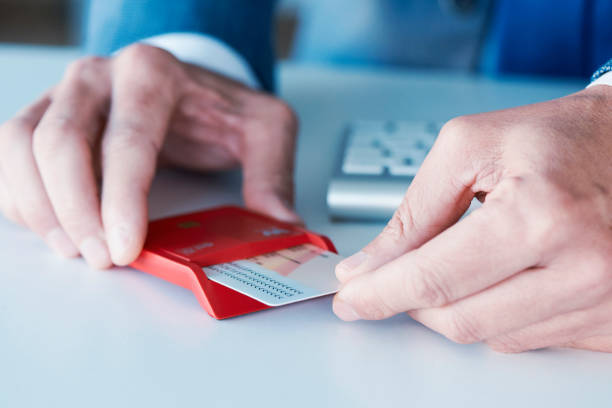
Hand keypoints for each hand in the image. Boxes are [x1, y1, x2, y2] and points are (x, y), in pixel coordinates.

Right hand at [0, 44, 299, 268]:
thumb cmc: (219, 108)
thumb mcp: (264, 127)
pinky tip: (51, 228)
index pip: (128, 139)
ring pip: (22, 146)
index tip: (125, 248)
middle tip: (101, 259)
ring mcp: (64, 94)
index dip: (121, 200)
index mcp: (152, 74)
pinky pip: (9, 154)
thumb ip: (274, 170)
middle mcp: (98, 77)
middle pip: (60, 142)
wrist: (188, 86)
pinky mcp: (44, 116)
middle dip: (75, 211)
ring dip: (40, 206)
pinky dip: (21, 195)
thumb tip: (280, 223)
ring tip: (73, 250)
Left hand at [333, 85, 611, 352]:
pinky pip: (528, 339)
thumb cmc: (558, 138)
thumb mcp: (470, 148)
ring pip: (490, 336)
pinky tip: (499, 277)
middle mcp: (582, 268)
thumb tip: (370, 265)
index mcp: (541, 215)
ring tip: (458, 262)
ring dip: (454, 306)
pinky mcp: (611, 323)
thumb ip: (415, 211)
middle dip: (411, 302)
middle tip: (391, 279)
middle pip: (459, 319)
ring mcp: (603, 303)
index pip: (435, 278)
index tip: (349, 298)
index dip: (380, 293)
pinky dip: (497, 313)